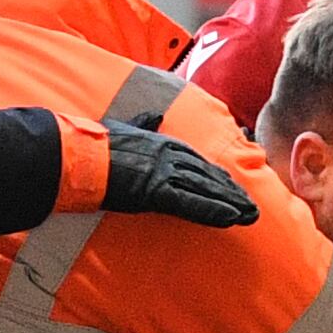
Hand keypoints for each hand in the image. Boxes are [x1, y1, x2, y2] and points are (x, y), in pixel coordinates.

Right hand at [101, 115, 258, 226]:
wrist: (80, 155)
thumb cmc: (97, 144)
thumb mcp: (125, 127)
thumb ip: (143, 122)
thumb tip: (154, 113)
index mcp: (164, 143)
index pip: (199, 162)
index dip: (218, 177)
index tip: (233, 186)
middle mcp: (170, 156)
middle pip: (209, 176)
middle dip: (232, 192)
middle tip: (252, 206)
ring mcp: (165, 173)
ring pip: (206, 189)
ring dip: (230, 204)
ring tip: (250, 216)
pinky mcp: (157, 191)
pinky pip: (191, 204)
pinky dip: (212, 211)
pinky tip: (230, 219)